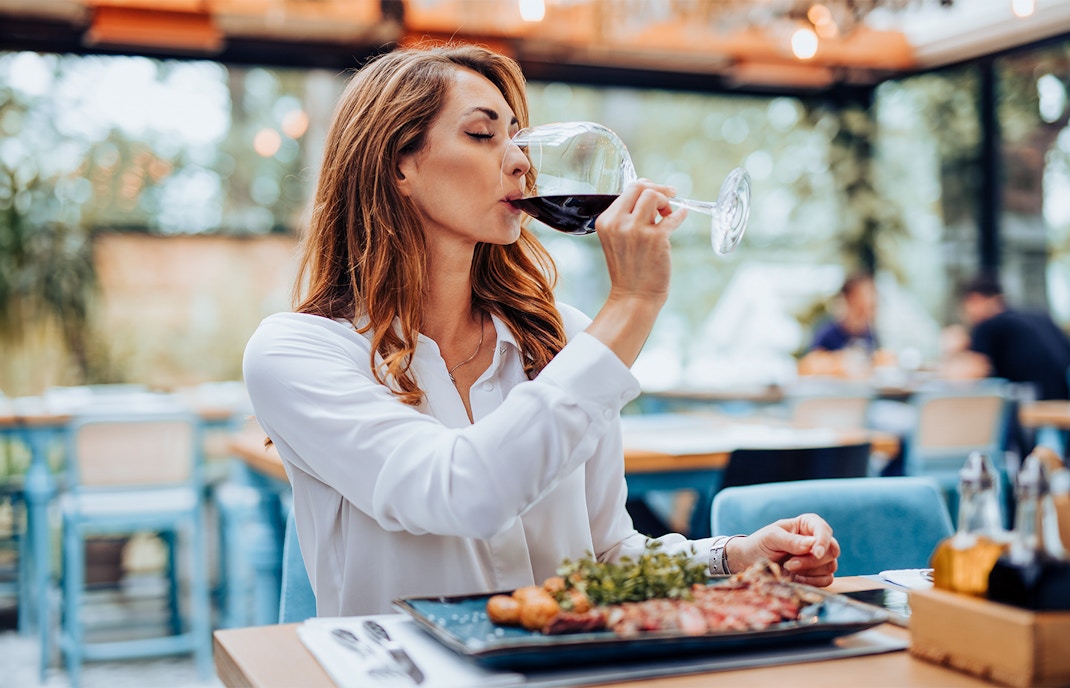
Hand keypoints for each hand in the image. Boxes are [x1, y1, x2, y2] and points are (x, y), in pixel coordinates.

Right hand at [585, 180, 686, 366]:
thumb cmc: (629, 268)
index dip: (647, 186)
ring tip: (667, 215)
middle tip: (670, 196)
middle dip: (659, 189)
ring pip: (654, 196)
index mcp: (606, 221)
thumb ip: (627, 217)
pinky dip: (680, 215)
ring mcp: (636, 230)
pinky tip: (682, 216)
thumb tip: (651, 192)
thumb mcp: (618, 238)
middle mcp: (618, 223)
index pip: (628, 189)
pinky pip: (673, 217)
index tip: (658, 191)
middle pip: (641, 187)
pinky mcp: (656, 239)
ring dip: (666, 202)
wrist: (633, 296)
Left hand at [725, 513, 839, 586]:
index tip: (814, 552)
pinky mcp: (816, 574)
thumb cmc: (760, 544)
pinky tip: (797, 579)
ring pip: (830, 566)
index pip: (824, 530)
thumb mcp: (771, 538)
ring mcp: (817, 558)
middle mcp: (815, 540)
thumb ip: (791, 541)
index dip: (823, 541)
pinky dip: (813, 581)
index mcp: (806, 525)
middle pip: (832, 550)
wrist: (750, 562)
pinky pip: (827, 580)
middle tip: (790, 564)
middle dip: (812, 560)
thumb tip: (813, 544)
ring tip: (788, 569)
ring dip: (810, 571)